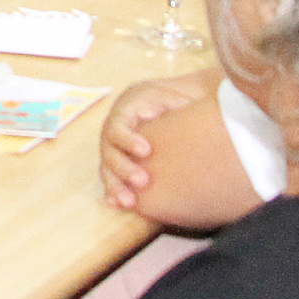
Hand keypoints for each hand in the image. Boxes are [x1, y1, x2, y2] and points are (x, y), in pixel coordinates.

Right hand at [101, 73, 208, 210]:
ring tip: (129, 202)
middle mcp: (117, 127)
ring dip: (116, 184)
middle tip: (143, 181)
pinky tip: (116, 203)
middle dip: (123, 167)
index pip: (118, 125)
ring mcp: (116, 145)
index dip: (127, 140)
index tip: (147, 151)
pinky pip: (111, 176)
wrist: (180, 103)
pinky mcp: (121, 160)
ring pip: (107, 167)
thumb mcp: (179, 96)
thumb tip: (192, 108)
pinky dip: (112, 189)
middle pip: (109, 149)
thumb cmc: (181, 99)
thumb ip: (180, 104)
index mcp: (128, 108)